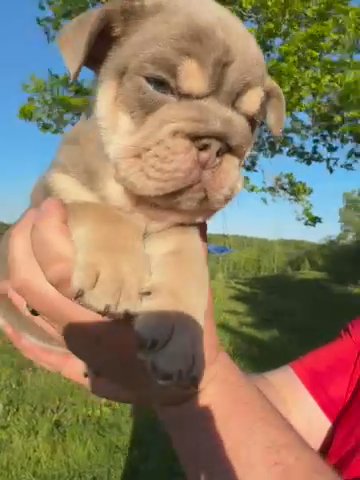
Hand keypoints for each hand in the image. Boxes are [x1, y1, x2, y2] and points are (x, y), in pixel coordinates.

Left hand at [0, 199, 220, 404]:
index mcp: (107, 313)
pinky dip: (14, 324)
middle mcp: (81, 335)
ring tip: (20, 243)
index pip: (57, 268)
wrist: (188, 383)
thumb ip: (184, 245)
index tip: (53, 205)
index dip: (47, 231)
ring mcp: (73, 356)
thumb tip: (173, 204)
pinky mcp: (72, 370)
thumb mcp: (192, 288)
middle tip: (33, 218)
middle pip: (29, 286)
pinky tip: (6, 304)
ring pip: (24, 313)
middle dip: (21, 243)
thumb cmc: (192, 333)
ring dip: (13, 273)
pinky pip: (32, 347)